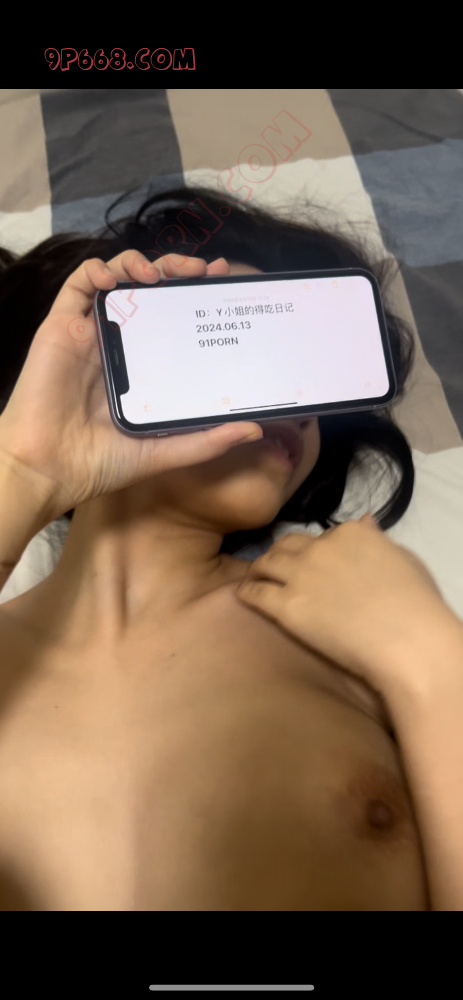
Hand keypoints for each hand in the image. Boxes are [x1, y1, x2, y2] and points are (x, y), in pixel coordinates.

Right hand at [0, 252, 262, 521]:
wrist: (52, 469)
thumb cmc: (103, 463)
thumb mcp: (166, 452)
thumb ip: (209, 441)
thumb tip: (255, 430)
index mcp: (145, 366)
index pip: (176, 318)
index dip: (198, 296)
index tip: (223, 282)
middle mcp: (121, 344)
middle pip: (151, 291)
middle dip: (178, 271)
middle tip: (204, 270)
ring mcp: (91, 333)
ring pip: (119, 278)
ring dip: (142, 263)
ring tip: (165, 272)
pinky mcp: (62, 326)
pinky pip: (79, 283)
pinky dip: (100, 268)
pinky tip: (121, 276)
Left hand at [235, 514, 456, 690]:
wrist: (405, 639)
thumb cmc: (416, 603)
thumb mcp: (403, 559)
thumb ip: (378, 540)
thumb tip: (367, 522)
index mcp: (351, 533)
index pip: (323, 535)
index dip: (317, 550)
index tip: (316, 563)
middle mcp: (320, 547)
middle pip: (288, 544)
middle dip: (281, 553)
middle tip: (276, 567)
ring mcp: (300, 575)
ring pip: (266, 562)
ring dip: (259, 568)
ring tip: (254, 577)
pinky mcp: (287, 606)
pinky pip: (256, 592)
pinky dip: (247, 591)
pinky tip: (243, 595)